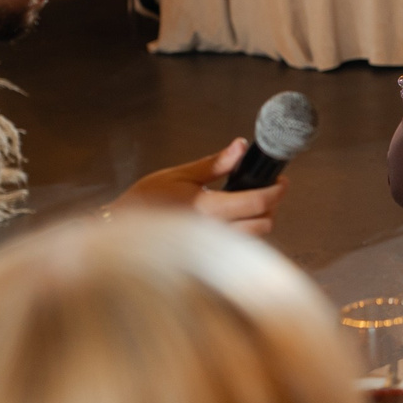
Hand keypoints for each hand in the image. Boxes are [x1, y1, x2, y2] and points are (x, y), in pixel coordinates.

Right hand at [115, 138, 281, 235]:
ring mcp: (210, 247)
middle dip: (272, 206)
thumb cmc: (146, 200)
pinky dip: (245, 233)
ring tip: (252, 205)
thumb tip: (240, 146)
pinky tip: (237, 220)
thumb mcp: (180, 175)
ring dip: (260, 221)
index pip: (257, 202)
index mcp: (206, 208)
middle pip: (263, 225)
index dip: (277, 191)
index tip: (282, 181)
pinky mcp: (206, 255)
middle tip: (268, 190)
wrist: (121, 229)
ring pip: (253, 239)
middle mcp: (212, 232)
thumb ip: (214, 164)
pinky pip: (237, 247)